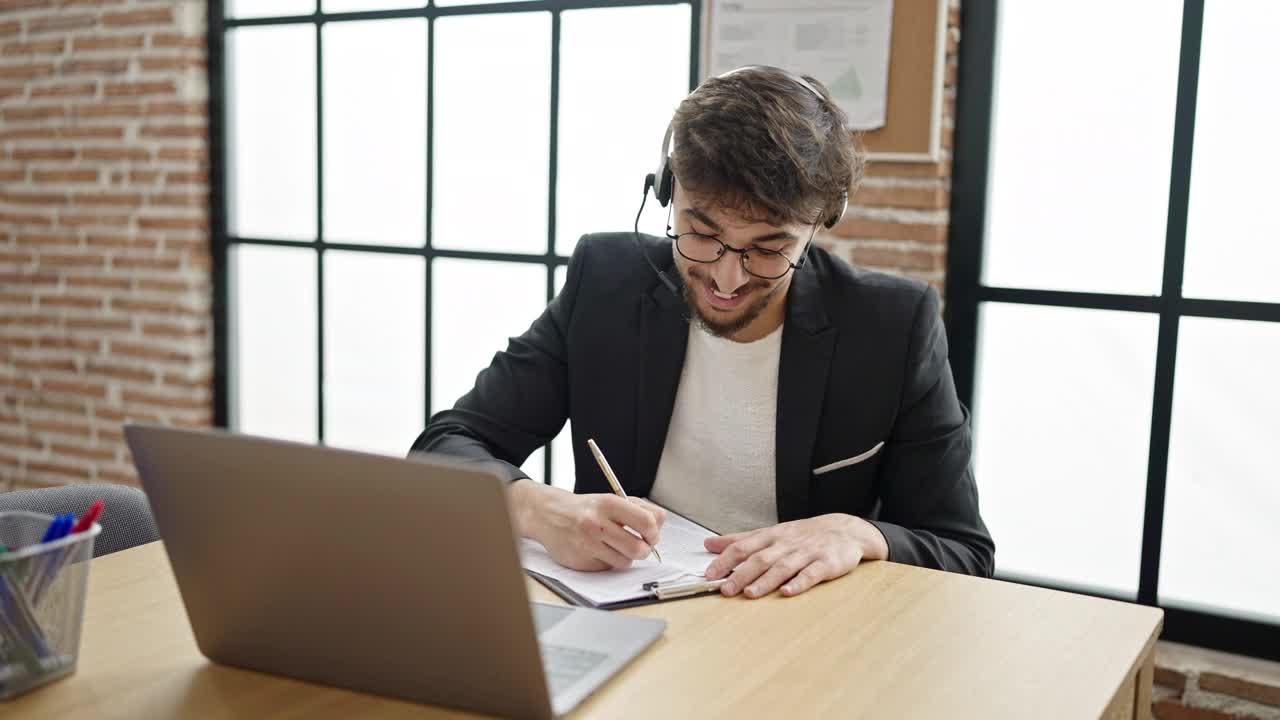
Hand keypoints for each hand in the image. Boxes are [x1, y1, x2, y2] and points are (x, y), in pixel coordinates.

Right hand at [510, 480, 665, 570]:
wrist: (549, 514)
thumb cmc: (586, 508)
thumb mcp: (612, 499)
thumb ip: (640, 509)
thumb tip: (660, 525)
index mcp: (608, 503)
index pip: (646, 522)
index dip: (654, 532)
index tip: (652, 535)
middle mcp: (596, 523)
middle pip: (638, 548)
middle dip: (645, 550)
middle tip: (641, 546)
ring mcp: (586, 544)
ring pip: (625, 562)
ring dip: (627, 557)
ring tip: (618, 547)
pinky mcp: (579, 561)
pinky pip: (607, 568)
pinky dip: (609, 562)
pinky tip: (600, 550)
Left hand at [702, 514, 888, 597]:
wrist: (846, 529)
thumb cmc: (804, 535)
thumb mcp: (771, 533)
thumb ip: (740, 540)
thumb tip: (709, 544)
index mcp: (771, 537)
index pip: (744, 547)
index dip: (725, 560)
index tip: (710, 574)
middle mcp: (786, 544)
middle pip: (761, 558)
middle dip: (742, 574)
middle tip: (725, 589)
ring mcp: (807, 553)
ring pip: (783, 566)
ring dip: (766, 581)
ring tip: (750, 594)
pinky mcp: (826, 563)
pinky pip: (812, 573)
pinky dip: (800, 582)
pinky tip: (788, 592)